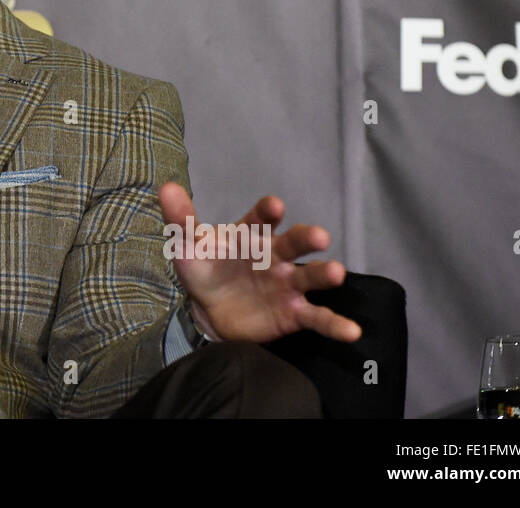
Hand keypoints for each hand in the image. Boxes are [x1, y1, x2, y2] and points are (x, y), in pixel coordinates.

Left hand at [158, 182, 361, 343]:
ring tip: (337, 273)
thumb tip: (166, 188)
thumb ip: (180, 220)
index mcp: (251, 235)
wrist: (207, 309)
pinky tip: (352, 331)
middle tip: (319, 237)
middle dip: (306, 239)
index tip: (274, 206)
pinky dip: (335, 324)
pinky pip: (317, 318)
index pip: (260, 219)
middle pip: (294, 244)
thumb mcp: (187, 246)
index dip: (267, 212)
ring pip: (310, 278)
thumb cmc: (204, 268)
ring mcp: (287, 285)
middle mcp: (275, 256)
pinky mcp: (293, 313)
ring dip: (325, 275)